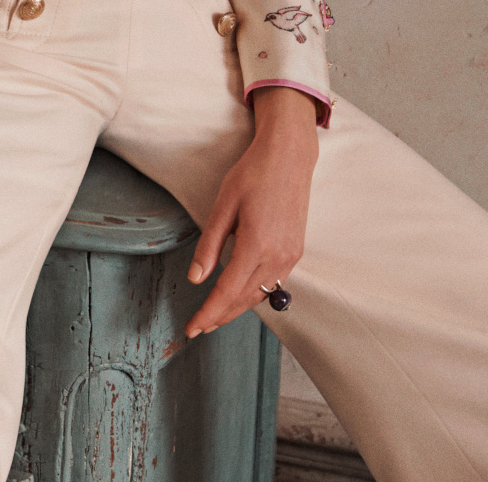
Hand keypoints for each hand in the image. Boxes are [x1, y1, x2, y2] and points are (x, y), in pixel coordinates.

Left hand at [184, 86, 318, 337]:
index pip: (228, 292)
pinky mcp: (296, 252)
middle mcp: (278, 257)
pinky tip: (239, 293)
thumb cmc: (252, 175)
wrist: (289, 158)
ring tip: (214, 315)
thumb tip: (196, 279)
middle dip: (220, 316)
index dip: (208, 313)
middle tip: (197, 328)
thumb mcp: (222, 206)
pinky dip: (254, 293)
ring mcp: (291, 256)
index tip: (192, 328)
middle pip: (245, 299)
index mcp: (257, 246)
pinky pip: (273, 283)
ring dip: (237, 308)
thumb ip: (209, 246)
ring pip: (260, 295)